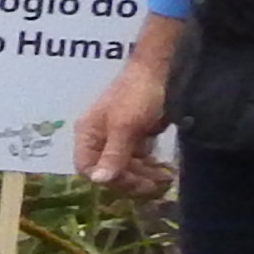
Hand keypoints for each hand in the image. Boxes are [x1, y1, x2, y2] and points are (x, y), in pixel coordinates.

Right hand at [73, 22, 184, 194]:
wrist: (160, 69)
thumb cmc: (138, 94)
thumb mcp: (126, 126)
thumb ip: (113, 154)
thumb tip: (98, 182)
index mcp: (88, 134)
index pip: (87, 168)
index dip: (109, 180)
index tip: (135, 182)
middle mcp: (98, 138)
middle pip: (108, 171)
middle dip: (132, 180)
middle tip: (158, 184)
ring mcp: (116, 137)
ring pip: (124, 167)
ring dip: (143, 175)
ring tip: (166, 177)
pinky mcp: (132, 135)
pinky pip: (136, 159)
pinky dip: (148, 166)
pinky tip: (162, 168)